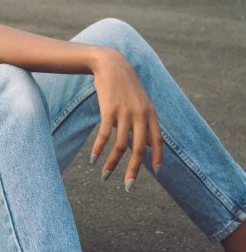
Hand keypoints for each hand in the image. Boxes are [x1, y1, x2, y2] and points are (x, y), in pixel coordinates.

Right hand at [90, 48, 162, 189]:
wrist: (111, 64)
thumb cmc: (125, 86)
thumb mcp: (140, 102)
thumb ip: (145, 122)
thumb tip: (147, 146)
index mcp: (150, 114)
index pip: (158, 140)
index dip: (158, 157)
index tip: (157, 174)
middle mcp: (140, 115)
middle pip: (139, 149)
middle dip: (133, 170)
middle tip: (128, 187)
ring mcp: (124, 112)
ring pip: (120, 145)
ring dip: (112, 163)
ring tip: (105, 175)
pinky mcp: (109, 110)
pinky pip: (104, 135)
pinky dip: (98, 149)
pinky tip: (93, 159)